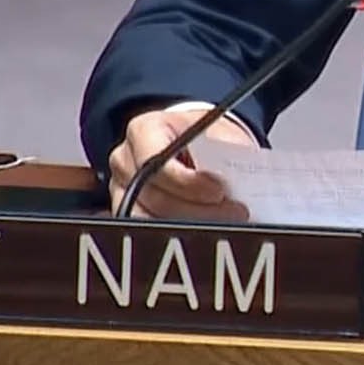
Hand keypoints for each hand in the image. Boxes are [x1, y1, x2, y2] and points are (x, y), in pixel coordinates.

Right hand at [108, 106, 258, 219]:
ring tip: (227, 224)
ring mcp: (122, 190)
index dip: (187, 182)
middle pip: (155, 196)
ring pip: (150, 220)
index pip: (156, 161)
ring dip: (191, 226)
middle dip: (198, 209)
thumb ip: (227, 153)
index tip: (219, 191)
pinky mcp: (129, 213)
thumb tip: (241, 180)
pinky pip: (150, 232)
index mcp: (144, 130)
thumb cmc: (205, 137)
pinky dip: (181, 234)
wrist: (197, 144)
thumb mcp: (220, 132)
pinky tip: (209, 232)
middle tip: (235, 212)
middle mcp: (126, 160)